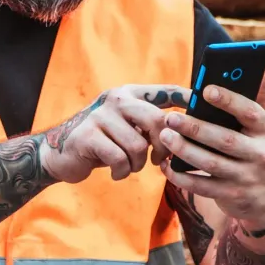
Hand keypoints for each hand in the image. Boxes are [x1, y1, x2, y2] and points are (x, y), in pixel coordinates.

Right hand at [38, 85, 189, 183]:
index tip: (205, 109)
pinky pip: (119, 158)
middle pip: (156, 120)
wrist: (58, 154)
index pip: (166, 91)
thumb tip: (185, 133)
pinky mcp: (88, 136)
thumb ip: (148, 124)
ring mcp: (100, 116)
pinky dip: (121, 172)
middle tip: (157, 161)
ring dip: (136, 164)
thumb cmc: (101, 143)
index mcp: (129, 93)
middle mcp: (116, 99)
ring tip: (128, 167)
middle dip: (163, 147)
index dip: (188, 99)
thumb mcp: (125, 127)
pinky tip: (116, 173)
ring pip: (138, 145)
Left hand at [157, 67, 264, 231]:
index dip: (228, 100)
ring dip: (184, 150)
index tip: (205, 90)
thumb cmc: (259, 150)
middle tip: (170, 117)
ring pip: (210, 163)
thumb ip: (260, 97)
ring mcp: (247, 178)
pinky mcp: (231, 196)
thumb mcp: (264, 127)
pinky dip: (181, 176)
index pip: (250, 112)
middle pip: (225, 139)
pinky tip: (165, 165)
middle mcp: (262, 155)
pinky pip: (201, 186)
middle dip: (195, 128)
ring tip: (163, 136)